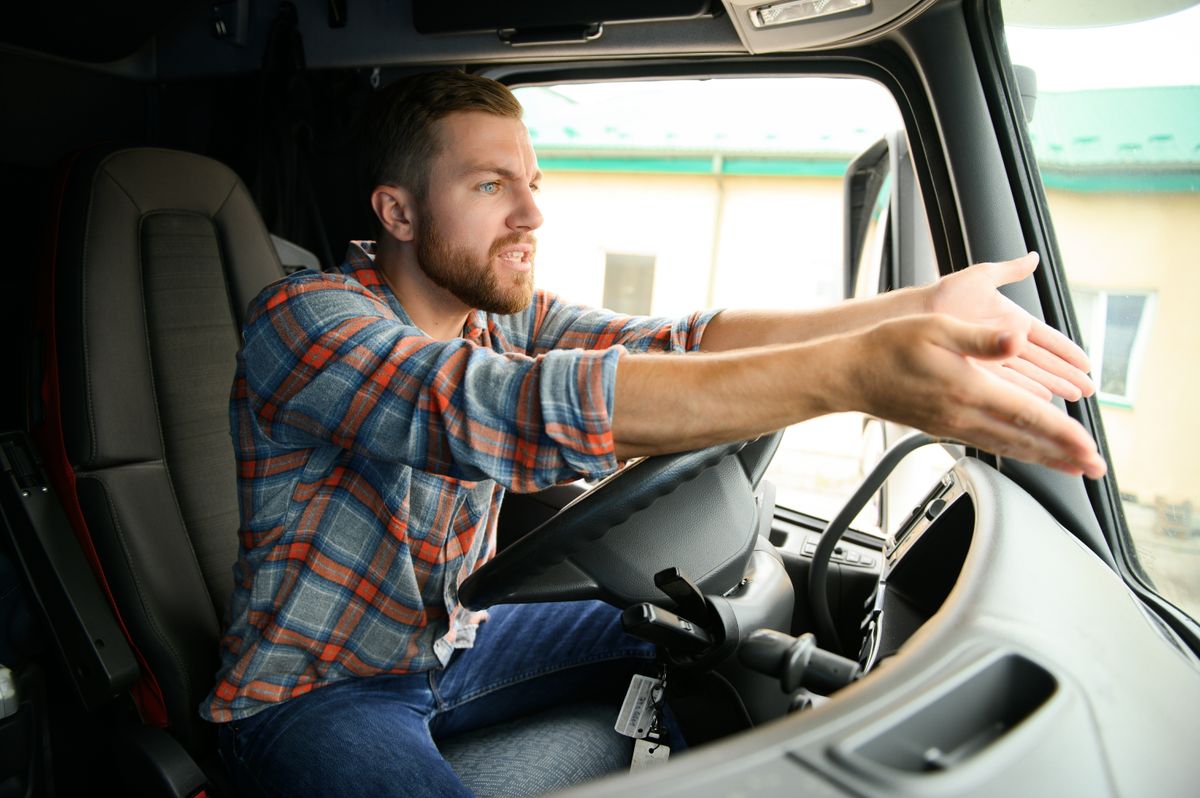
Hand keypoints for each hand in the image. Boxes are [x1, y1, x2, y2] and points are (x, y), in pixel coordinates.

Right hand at [851, 314, 1106, 478]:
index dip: (1063, 434)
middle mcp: (963, 415)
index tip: (1089, 447)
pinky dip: (1017, 451)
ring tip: (1072, 467)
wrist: (851, 374)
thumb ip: (981, 337)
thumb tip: (1017, 338)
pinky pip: (990, 444)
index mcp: (969, 389)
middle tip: (1096, 468)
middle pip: (1025, 441)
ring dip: (1045, 458)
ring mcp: (953, 425)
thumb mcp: (937, 328)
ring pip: (1009, 447)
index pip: (1028, 416)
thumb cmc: (889, 346)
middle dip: (1065, 456)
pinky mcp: (944, 427)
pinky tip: (1026, 451)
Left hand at [927, 252, 1093, 401]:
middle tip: (1089, 389)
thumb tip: (1033, 257)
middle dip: (1066, 375)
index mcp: (1010, 320)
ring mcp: (991, 359)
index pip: (1047, 339)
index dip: (1066, 351)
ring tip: (1072, 398)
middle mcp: (1003, 342)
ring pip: (1028, 376)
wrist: (913, 317)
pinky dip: (1023, 394)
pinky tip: (1039, 404)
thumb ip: (1009, 270)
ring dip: (1051, 387)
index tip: (1086, 363)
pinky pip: (1006, 385)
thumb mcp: (980, 277)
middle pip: (1042, 362)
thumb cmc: (943, 295)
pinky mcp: (976, 372)